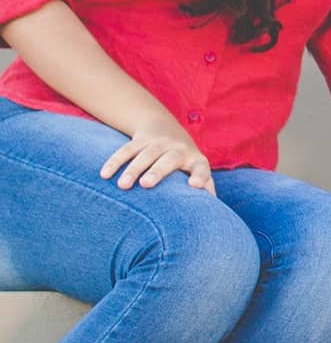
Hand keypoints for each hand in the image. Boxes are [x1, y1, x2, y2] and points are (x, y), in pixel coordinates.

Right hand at [99, 116, 215, 194]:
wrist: (165, 127)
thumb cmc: (185, 161)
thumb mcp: (197, 169)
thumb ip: (205, 188)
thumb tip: (214, 215)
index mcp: (196, 160)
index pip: (201, 168)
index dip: (200, 176)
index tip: (195, 186)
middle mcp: (178, 149)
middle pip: (168, 159)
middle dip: (157, 171)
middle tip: (146, 184)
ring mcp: (158, 143)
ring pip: (144, 155)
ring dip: (132, 169)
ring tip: (123, 186)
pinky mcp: (140, 140)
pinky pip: (126, 150)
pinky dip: (114, 162)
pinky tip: (104, 175)